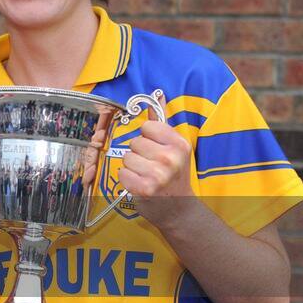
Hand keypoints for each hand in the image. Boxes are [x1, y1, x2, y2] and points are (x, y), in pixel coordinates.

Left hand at [117, 98, 195, 228]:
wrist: (178, 208)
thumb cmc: (174, 176)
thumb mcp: (174, 147)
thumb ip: (162, 122)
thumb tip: (157, 95)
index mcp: (179, 144)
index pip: (147, 127)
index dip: (147, 137)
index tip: (155, 148)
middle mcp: (170, 158)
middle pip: (135, 143)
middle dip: (138, 154)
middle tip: (151, 165)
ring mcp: (158, 174)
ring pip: (126, 158)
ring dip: (132, 167)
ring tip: (145, 175)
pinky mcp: (144, 188)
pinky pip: (122, 173)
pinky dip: (127, 180)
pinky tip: (139, 184)